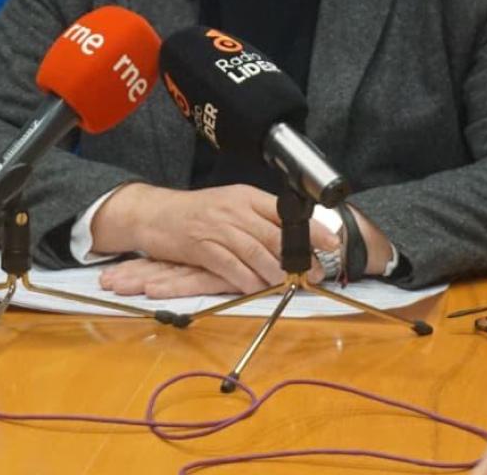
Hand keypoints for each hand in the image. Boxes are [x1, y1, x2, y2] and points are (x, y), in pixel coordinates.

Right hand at [90, 184, 337, 294]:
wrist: (155, 213)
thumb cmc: (195, 212)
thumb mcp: (229, 205)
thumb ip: (257, 218)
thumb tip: (291, 237)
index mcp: (245, 197)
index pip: (285, 212)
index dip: (311, 228)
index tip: (331, 242)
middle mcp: (234, 210)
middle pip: (273, 233)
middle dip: (298, 256)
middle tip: (315, 271)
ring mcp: (217, 228)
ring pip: (254, 251)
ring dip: (275, 271)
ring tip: (290, 284)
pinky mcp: (201, 247)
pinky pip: (229, 266)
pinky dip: (246, 279)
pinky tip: (257, 288)